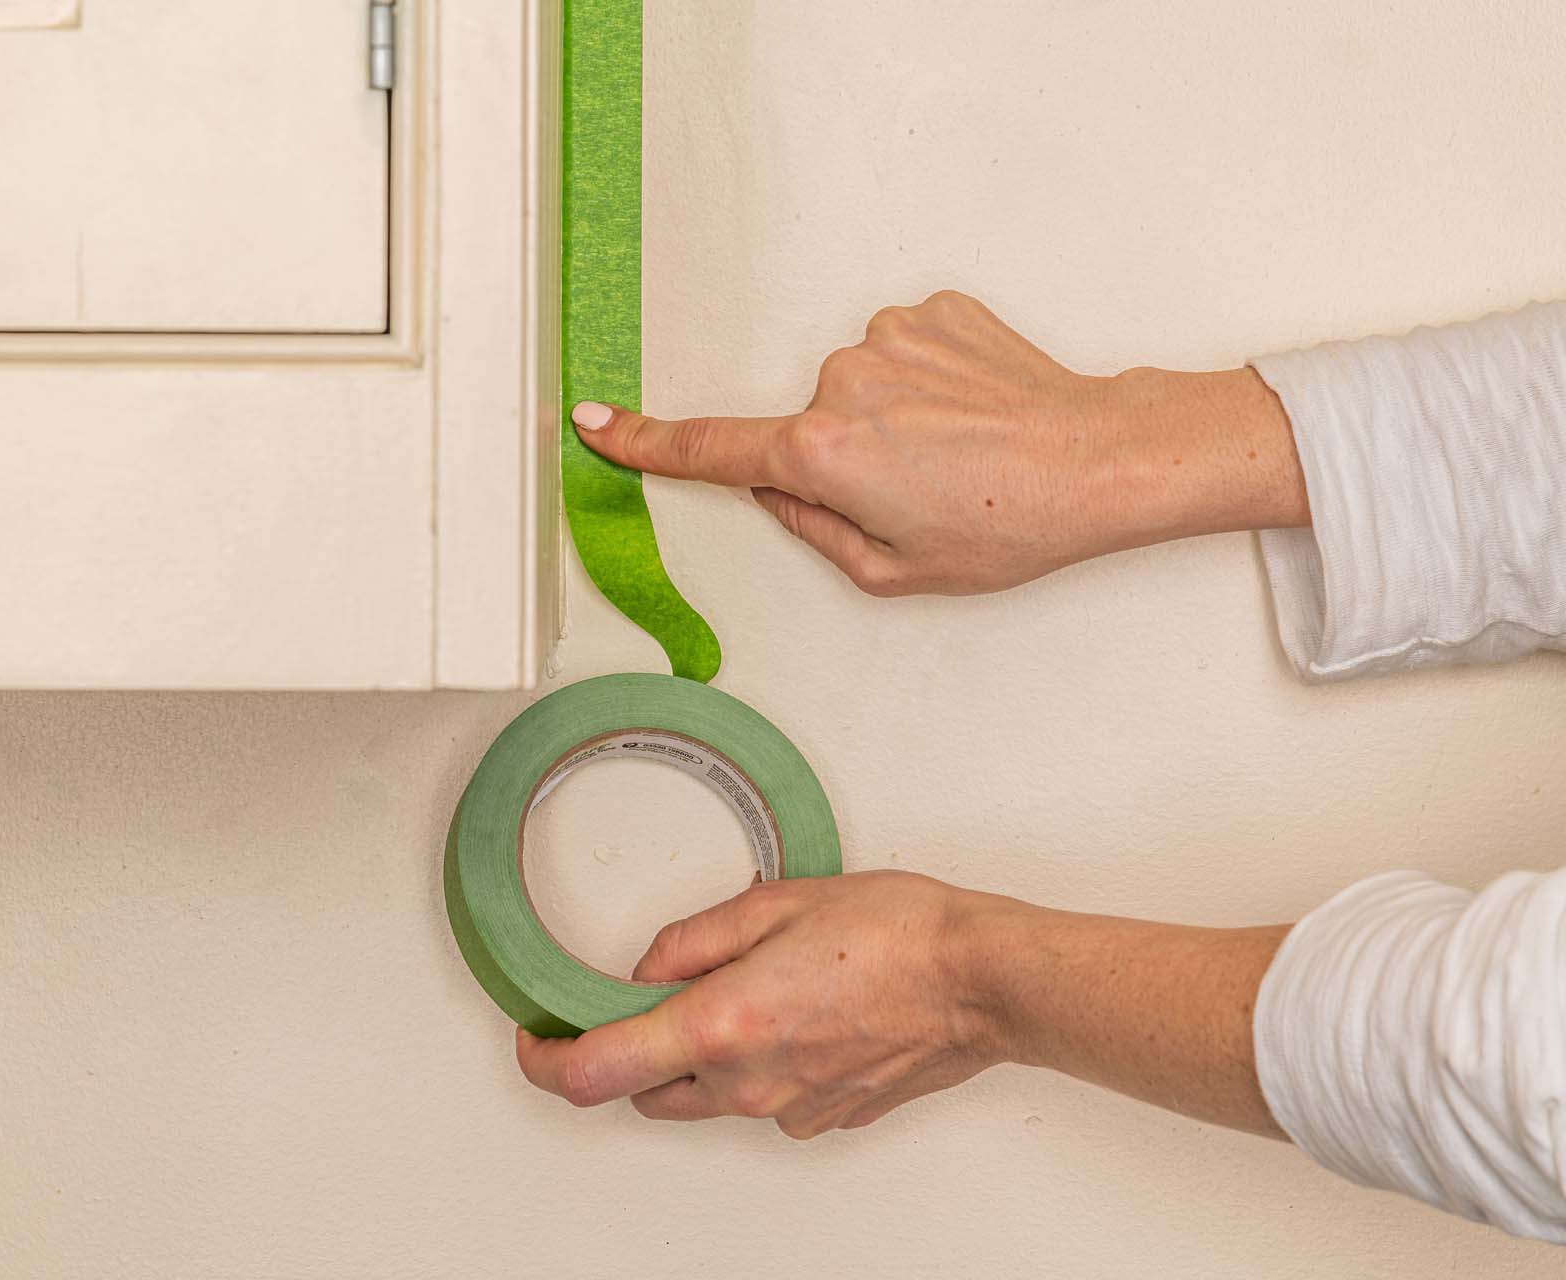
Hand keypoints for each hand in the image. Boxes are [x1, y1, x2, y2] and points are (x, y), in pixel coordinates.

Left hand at [516, 870, 1291, 1139]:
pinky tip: (793, 1013)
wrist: (983, 979)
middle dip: (630, 1049)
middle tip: (645, 997)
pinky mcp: (825, 1116)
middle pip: (644, 1093)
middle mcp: (748, 1082)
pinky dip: (755, 1065)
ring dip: (695, 1059)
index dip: (546, 1062)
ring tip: (741, 992)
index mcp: (723, 1024)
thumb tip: (649, 965)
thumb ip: (695, 937)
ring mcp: (789, 1107)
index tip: (535, 1038)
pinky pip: (762, 1099)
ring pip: (704, 1101)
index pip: (595, 1071)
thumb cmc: (899, 932)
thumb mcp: (778, 901)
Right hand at [571, 291, 1308, 595]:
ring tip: (958, 452)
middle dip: (842, 458)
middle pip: (804, 425)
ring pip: (856, 386)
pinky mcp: (931, 309)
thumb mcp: (891, 569)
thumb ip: (810, 529)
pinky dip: (927, 380)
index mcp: (822, 454)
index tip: (593, 423)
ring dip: (891, 417)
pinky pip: (901, 350)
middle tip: (919, 491)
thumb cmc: (1006, 525)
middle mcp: (841, 382)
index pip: (711, 448)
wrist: (1098, 461)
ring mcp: (886, 337)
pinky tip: (973, 409)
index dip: (644, 440)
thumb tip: (778, 488)